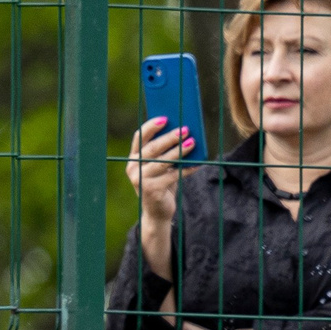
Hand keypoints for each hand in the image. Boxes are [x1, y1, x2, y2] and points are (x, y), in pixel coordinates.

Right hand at [125, 117, 193, 280]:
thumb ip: (164, 153)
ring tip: (193, 143)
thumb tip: (185, 133)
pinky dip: (187, 169)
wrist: (157, 212)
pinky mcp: (152, 190)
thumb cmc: (161, 184)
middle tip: (186, 130)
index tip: (166, 118)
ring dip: (179, 151)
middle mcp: (133, 168)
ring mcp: (140, 180)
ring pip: (163, 162)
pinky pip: (173, 176)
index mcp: (132, 159)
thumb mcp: (159, 167)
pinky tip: (197, 164)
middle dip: (170, 138)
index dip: (151, 126)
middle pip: (152, 149)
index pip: (139, 138)